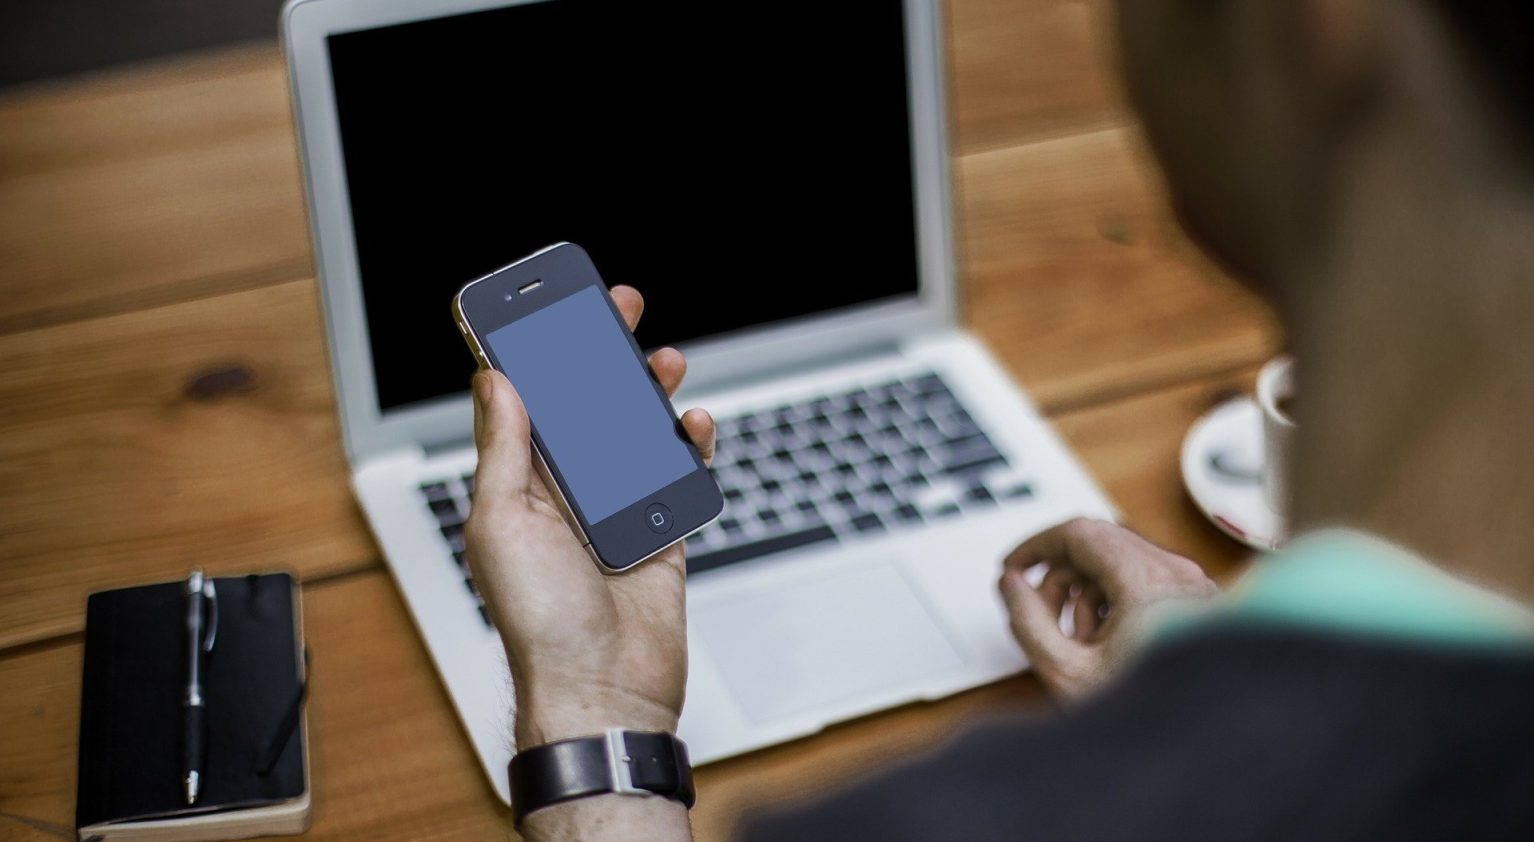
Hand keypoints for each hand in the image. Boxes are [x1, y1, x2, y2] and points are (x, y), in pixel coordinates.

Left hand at [463, 285, 714, 749]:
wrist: (604, 690)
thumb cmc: (540, 623)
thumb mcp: (502, 523)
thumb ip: (504, 450)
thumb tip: (495, 380)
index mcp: (518, 487)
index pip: (525, 403)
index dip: (534, 352)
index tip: (547, 307)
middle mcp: (564, 494)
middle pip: (584, 407)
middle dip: (599, 355)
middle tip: (617, 309)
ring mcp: (614, 511)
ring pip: (634, 433)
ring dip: (647, 393)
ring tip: (664, 362)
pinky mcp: (659, 531)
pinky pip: (676, 474)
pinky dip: (688, 446)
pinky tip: (692, 425)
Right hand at [997, 518, 1217, 698]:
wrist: (1205, 739)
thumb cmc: (1153, 715)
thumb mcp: (1068, 673)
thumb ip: (1028, 622)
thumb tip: (1012, 584)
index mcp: (1147, 582)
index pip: (1079, 533)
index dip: (1035, 547)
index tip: (1012, 568)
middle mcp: (1177, 573)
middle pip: (1097, 545)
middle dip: (1059, 577)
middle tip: (1039, 614)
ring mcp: (1192, 586)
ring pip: (1120, 564)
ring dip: (1086, 593)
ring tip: (1080, 643)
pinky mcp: (1198, 602)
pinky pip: (1143, 582)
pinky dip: (1114, 602)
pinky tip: (1107, 645)